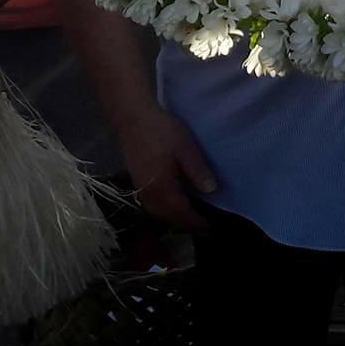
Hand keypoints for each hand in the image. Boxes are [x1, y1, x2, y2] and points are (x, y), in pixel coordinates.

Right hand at [119, 109, 217, 229]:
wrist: (133, 117)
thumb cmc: (161, 131)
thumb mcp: (186, 148)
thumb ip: (198, 171)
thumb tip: (211, 191)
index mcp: (161, 188)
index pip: (181, 212)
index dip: (196, 221)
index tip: (209, 228)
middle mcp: (147, 193)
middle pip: (167, 216)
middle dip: (184, 224)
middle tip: (202, 227)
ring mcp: (139, 188)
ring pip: (157, 212)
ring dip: (173, 218)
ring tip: (189, 217)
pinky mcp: (136, 181)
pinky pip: (151, 204)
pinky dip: (163, 209)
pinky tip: (172, 203)